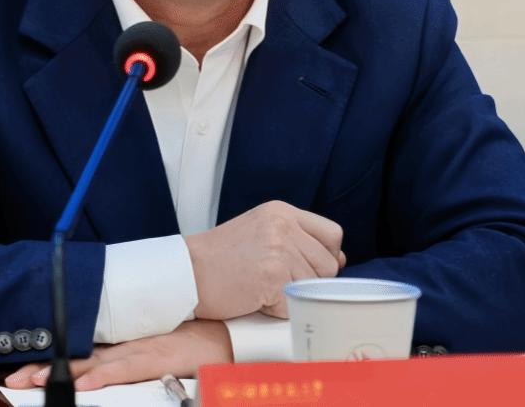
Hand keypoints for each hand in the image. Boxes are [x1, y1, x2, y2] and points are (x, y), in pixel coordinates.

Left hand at [3, 318, 232, 390]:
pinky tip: (84, 384)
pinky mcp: (157, 358)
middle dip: (44, 367)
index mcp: (123, 339)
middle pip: (78, 355)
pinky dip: (104, 376)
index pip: (80, 348)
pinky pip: (126, 369)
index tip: (22, 365)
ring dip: (63, 372)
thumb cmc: (195, 339)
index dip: (50, 356)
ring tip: (32, 380)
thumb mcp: (155, 344)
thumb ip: (127, 352)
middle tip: (15, 377)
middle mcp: (126, 341)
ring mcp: (140, 348)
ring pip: (94, 362)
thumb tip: (98, 365)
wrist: (228, 333)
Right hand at [185, 200, 344, 319]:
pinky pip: (294, 304)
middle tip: (278, 282)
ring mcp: (279, 250)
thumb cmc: (218, 258)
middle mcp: (283, 226)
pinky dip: (278, 310)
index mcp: (282, 212)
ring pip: (314, 286)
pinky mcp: (273, 276)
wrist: (185, 273)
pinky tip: (256, 299)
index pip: (333, 234)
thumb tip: (338, 260)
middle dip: (309, 280)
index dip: (327, 256)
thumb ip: (296, 239)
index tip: (310, 267)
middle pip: (329, 264)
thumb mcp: (260, 231)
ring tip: (261, 288)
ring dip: (291, 295)